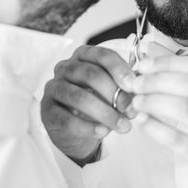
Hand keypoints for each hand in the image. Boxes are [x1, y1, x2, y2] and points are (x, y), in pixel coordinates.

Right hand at [42, 45, 135, 164]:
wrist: (76, 129)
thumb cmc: (97, 101)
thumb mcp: (113, 90)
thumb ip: (124, 86)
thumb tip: (140, 89)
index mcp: (84, 56)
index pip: (102, 55)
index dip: (119, 69)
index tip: (133, 85)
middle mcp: (65, 68)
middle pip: (90, 75)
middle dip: (114, 94)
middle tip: (131, 110)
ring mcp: (53, 88)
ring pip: (79, 97)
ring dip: (105, 113)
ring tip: (123, 126)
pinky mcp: (46, 110)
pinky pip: (66, 118)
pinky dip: (88, 127)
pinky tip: (103, 132)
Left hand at [129, 55, 187, 187]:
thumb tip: (157, 62)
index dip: (168, 63)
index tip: (145, 64)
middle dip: (157, 81)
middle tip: (136, 82)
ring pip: (184, 109)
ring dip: (154, 101)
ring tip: (137, 101)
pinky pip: (177, 139)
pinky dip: (155, 127)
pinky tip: (143, 120)